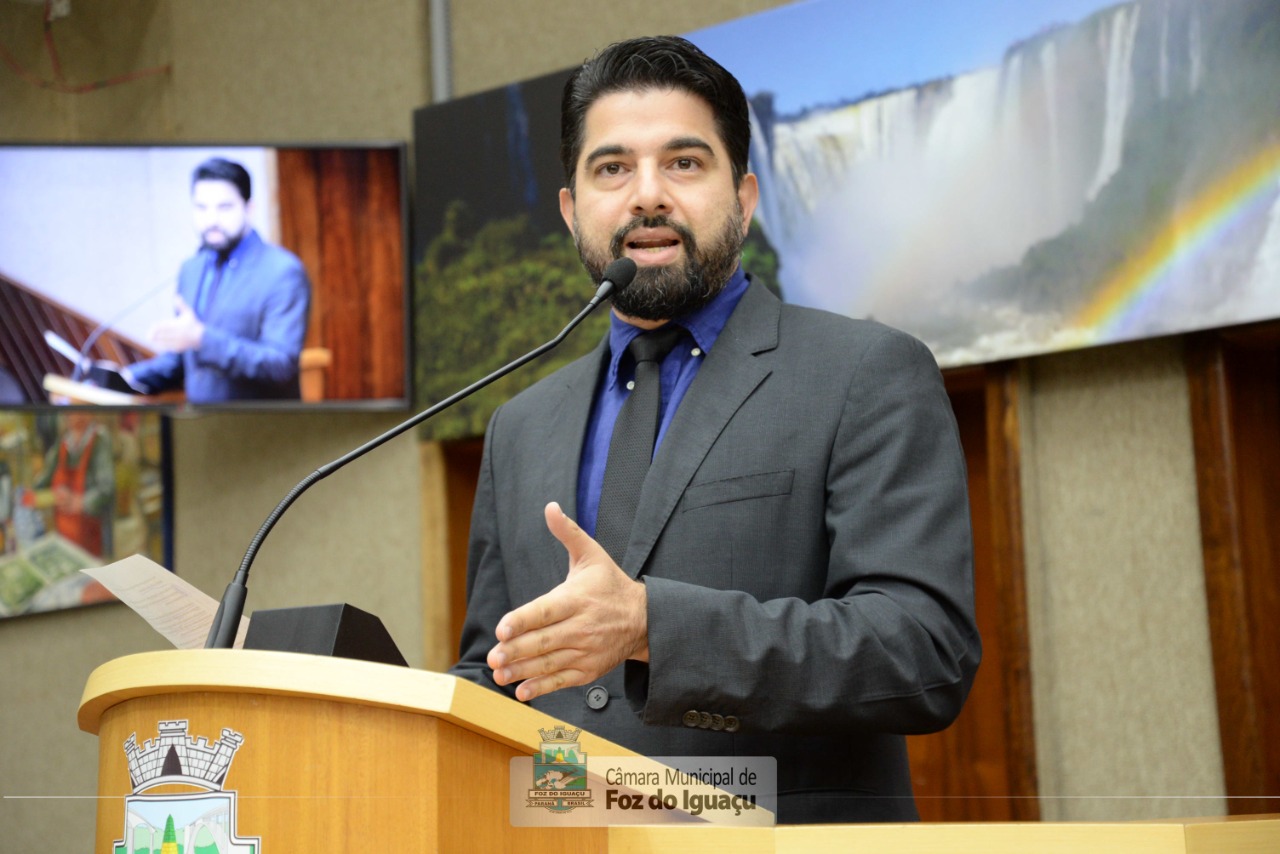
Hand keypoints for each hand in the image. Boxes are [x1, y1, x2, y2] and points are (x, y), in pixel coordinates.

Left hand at [149, 295, 204, 352]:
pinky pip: (168, 347)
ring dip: (157, 341)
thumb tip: (176, 296)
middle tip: (148, 335)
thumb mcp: (188, 313)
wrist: (203, 337)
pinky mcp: (179, 348)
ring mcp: (178, 341)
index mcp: (177, 325)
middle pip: (161, 335)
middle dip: (154, 335)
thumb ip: (181, 305)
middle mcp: (177, 334)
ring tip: (151, 339)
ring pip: (163, 342)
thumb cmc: (193, 324)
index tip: (153, 327)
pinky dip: (162, 345)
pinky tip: (159, 344)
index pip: (163, 326)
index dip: (155, 328)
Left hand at [487, 502, 649, 701]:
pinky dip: (542, 687)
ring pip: (550, 663)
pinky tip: (522, 691)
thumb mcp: (592, 555)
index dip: (523, 620)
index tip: (502, 628)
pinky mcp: (588, 670)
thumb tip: (550, 507)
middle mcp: (581, 627)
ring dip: (522, 671)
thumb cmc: (609, 585)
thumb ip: (568, 533)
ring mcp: (586, 651)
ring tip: (499, 674)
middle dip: (516, 650)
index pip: (546, 611)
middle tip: (493, 657)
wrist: (643, 619)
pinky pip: (562, 680)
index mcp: (577, 598)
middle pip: (544, 641)